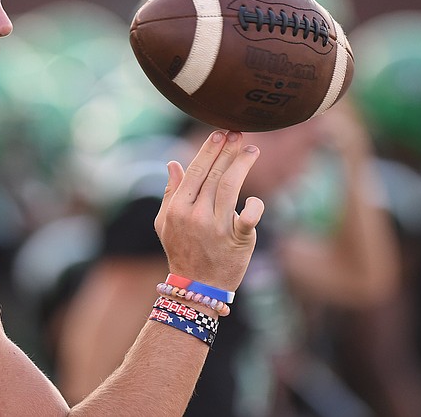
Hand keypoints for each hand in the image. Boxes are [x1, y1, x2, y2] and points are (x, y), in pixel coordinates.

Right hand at [154, 130, 263, 290]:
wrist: (198, 287)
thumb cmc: (182, 251)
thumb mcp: (166, 223)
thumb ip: (170, 192)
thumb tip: (173, 163)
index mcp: (178, 208)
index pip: (194, 171)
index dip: (208, 151)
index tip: (219, 134)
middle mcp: (195, 215)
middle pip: (214, 174)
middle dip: (227, 151)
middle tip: (238, 134)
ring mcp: (216, 228)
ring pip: (230, 187)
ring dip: (242, 165)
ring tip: (252, 150)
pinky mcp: (237, 240)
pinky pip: (249, 217)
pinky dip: (254, 206)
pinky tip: (255, 199)